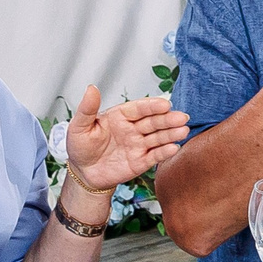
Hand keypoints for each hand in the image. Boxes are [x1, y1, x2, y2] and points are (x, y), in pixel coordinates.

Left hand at [64, 85, 191, 194]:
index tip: (165, 104)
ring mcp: (138, 145)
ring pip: (158, 137)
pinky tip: (174, 147)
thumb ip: (87, 109)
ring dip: (171, 134)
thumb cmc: (80, 147)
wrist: (83, 173)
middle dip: (168, 119)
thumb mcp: (79, 126)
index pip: (139, 109)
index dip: (152, 106)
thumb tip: (91, 88)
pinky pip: (155, 155)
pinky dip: (165, 152)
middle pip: (153, 122)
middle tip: (181, 117)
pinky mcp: (141, 161)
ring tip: (183, 130)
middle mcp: (133, 129)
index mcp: (120, 116)